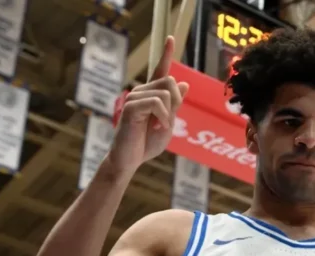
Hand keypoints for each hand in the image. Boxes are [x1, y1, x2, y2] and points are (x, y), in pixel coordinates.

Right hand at [109, 36, 188, 171]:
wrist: (131, 159)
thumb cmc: (147, 143)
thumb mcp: (168, 122)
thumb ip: (174, 104)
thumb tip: (183, 83)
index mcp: (151, 95)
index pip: (160, 71)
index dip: (165, 54)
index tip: (170, 38)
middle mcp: (141, 92)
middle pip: (169, 81)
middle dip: (175, 103)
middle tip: (167, 123)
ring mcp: (134, 98)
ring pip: (165, 94)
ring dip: (168, 114)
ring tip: (160, 128)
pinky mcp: (131, 107)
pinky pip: (156, 103)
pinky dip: (163, 117)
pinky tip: (158, 128)